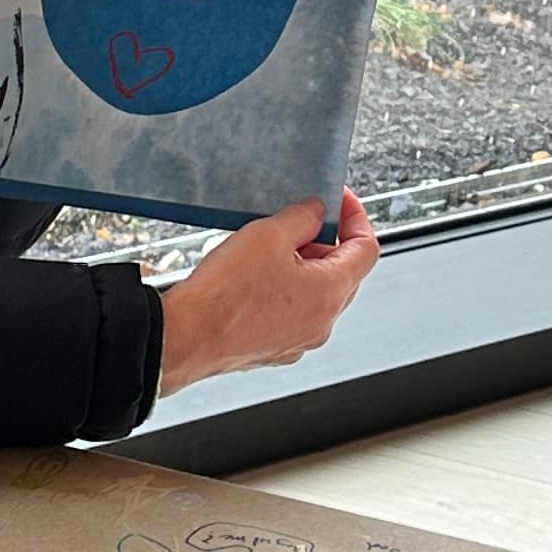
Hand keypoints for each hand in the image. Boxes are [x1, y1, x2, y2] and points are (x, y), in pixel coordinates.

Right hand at [157, 193, 380, 395]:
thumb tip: (316, 212)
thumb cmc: (223, 294)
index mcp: (329, 295)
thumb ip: (303, 217)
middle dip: (328, 241)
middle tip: (303, 220)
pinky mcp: (274, 350)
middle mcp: (321, 324)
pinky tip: (258, 277)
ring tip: (273, 247)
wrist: (184, 338)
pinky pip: (294, 314)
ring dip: (306, 267)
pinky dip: (287, 291)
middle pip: (345, 273)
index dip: (356, 217)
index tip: (339, 201)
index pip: (367, 249)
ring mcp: (299, 341)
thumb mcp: (268, 235)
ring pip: (318, 295)